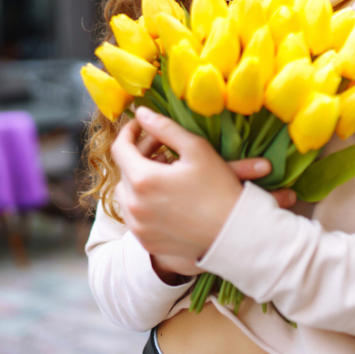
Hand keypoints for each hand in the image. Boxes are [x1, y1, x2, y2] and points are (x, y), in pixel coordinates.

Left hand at [113, 107, 295, 268]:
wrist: (235, 233)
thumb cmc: (219, 188)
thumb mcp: (196, 149)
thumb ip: (165, 127)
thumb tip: (141, 113)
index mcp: (142, 179)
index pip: (120, 148)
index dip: (129, 132)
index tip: (142, 125)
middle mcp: (133, 205)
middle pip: (124, 171)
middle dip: (140, 155)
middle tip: (164, 149)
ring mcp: (138, 226)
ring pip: (127, 194)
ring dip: (139, 180)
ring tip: (165, 173)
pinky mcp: (146, 241)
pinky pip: (135, 216)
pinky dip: (144, 203)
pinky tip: (166, 197)